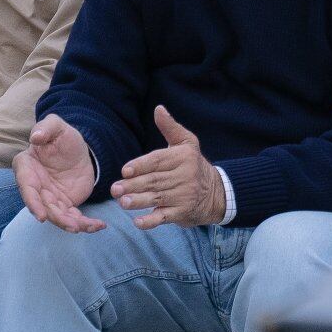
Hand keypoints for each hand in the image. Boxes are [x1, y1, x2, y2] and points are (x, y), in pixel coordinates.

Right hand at [14, 114, 104, 233]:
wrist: (79, 149)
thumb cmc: (62, 136)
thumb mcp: (56, 126)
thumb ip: (45, 127)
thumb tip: (35, 137)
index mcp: (26, 167)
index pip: (26, 187)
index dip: (33, 203)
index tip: (41, 216)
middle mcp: (35, 186)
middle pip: (43, 207)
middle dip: (57, 218)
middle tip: (72, 226)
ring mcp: (49, 197)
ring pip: (58, 215)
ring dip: (71, 224)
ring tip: (87, 227)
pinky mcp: (65, 204)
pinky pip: (73, 217)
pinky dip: (84, 223)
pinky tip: (98, 225)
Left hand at [112, 106, 224, 229]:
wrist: (217, 193)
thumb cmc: (194, 164)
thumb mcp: (186, 142)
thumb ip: (170, 127)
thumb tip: (158, 109)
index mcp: (182, 157)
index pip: (158, 161)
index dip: (140, 165)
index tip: (125, 170)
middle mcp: (184, 176)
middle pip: (155, 180)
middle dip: (133, 185)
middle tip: (115, 189)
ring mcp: (184, 196)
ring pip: (158, 198)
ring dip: (139, 201)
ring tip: (123, 203)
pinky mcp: (182, 212)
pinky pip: (165, 217)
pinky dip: (151, 221)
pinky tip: (137, 222)